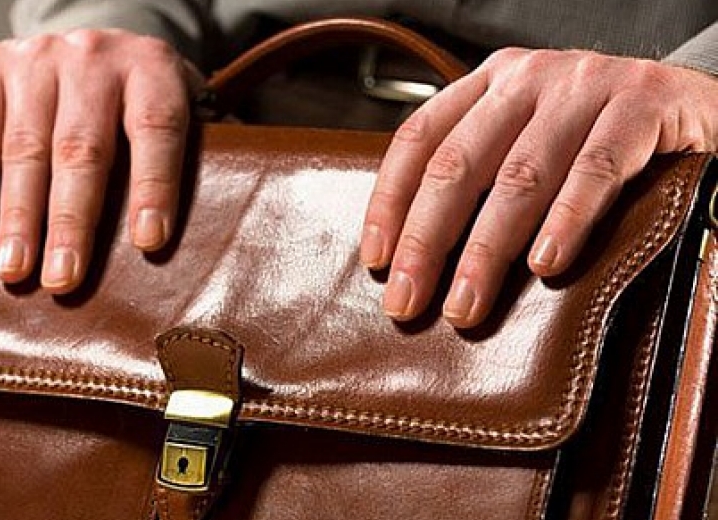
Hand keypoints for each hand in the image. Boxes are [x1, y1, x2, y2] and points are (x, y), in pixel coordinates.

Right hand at [0, 29, 200, 292]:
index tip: (149, 242)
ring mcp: (40, 59)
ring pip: (27, 147)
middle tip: (64, 279)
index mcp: (153, 69)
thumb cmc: (143, 100)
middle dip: (71, 220)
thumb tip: (187, 231)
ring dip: (20, 216)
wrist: (96, 46)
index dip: (154, 186)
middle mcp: (96, 59)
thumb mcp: (178, 108)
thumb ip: (188, 154)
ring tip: (16, 269)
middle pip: (82, 148)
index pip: (157, 129)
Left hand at [360, 48, 717, 327]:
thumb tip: (417, 256)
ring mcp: (584, 86)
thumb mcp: (524, 142)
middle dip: (427, 241)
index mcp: (488, 85)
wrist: (689, 105)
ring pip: (521, 175)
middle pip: (458, 163)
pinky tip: (546, 264)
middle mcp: (527, 79)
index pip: (419, 139)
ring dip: (488, 249)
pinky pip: (597, 169)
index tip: (377, 261)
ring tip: (467, 304)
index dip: (390, 202)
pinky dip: (567, 219)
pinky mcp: (642, 104)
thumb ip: (481, 176)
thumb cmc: (593, 138)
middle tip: (408, 301)